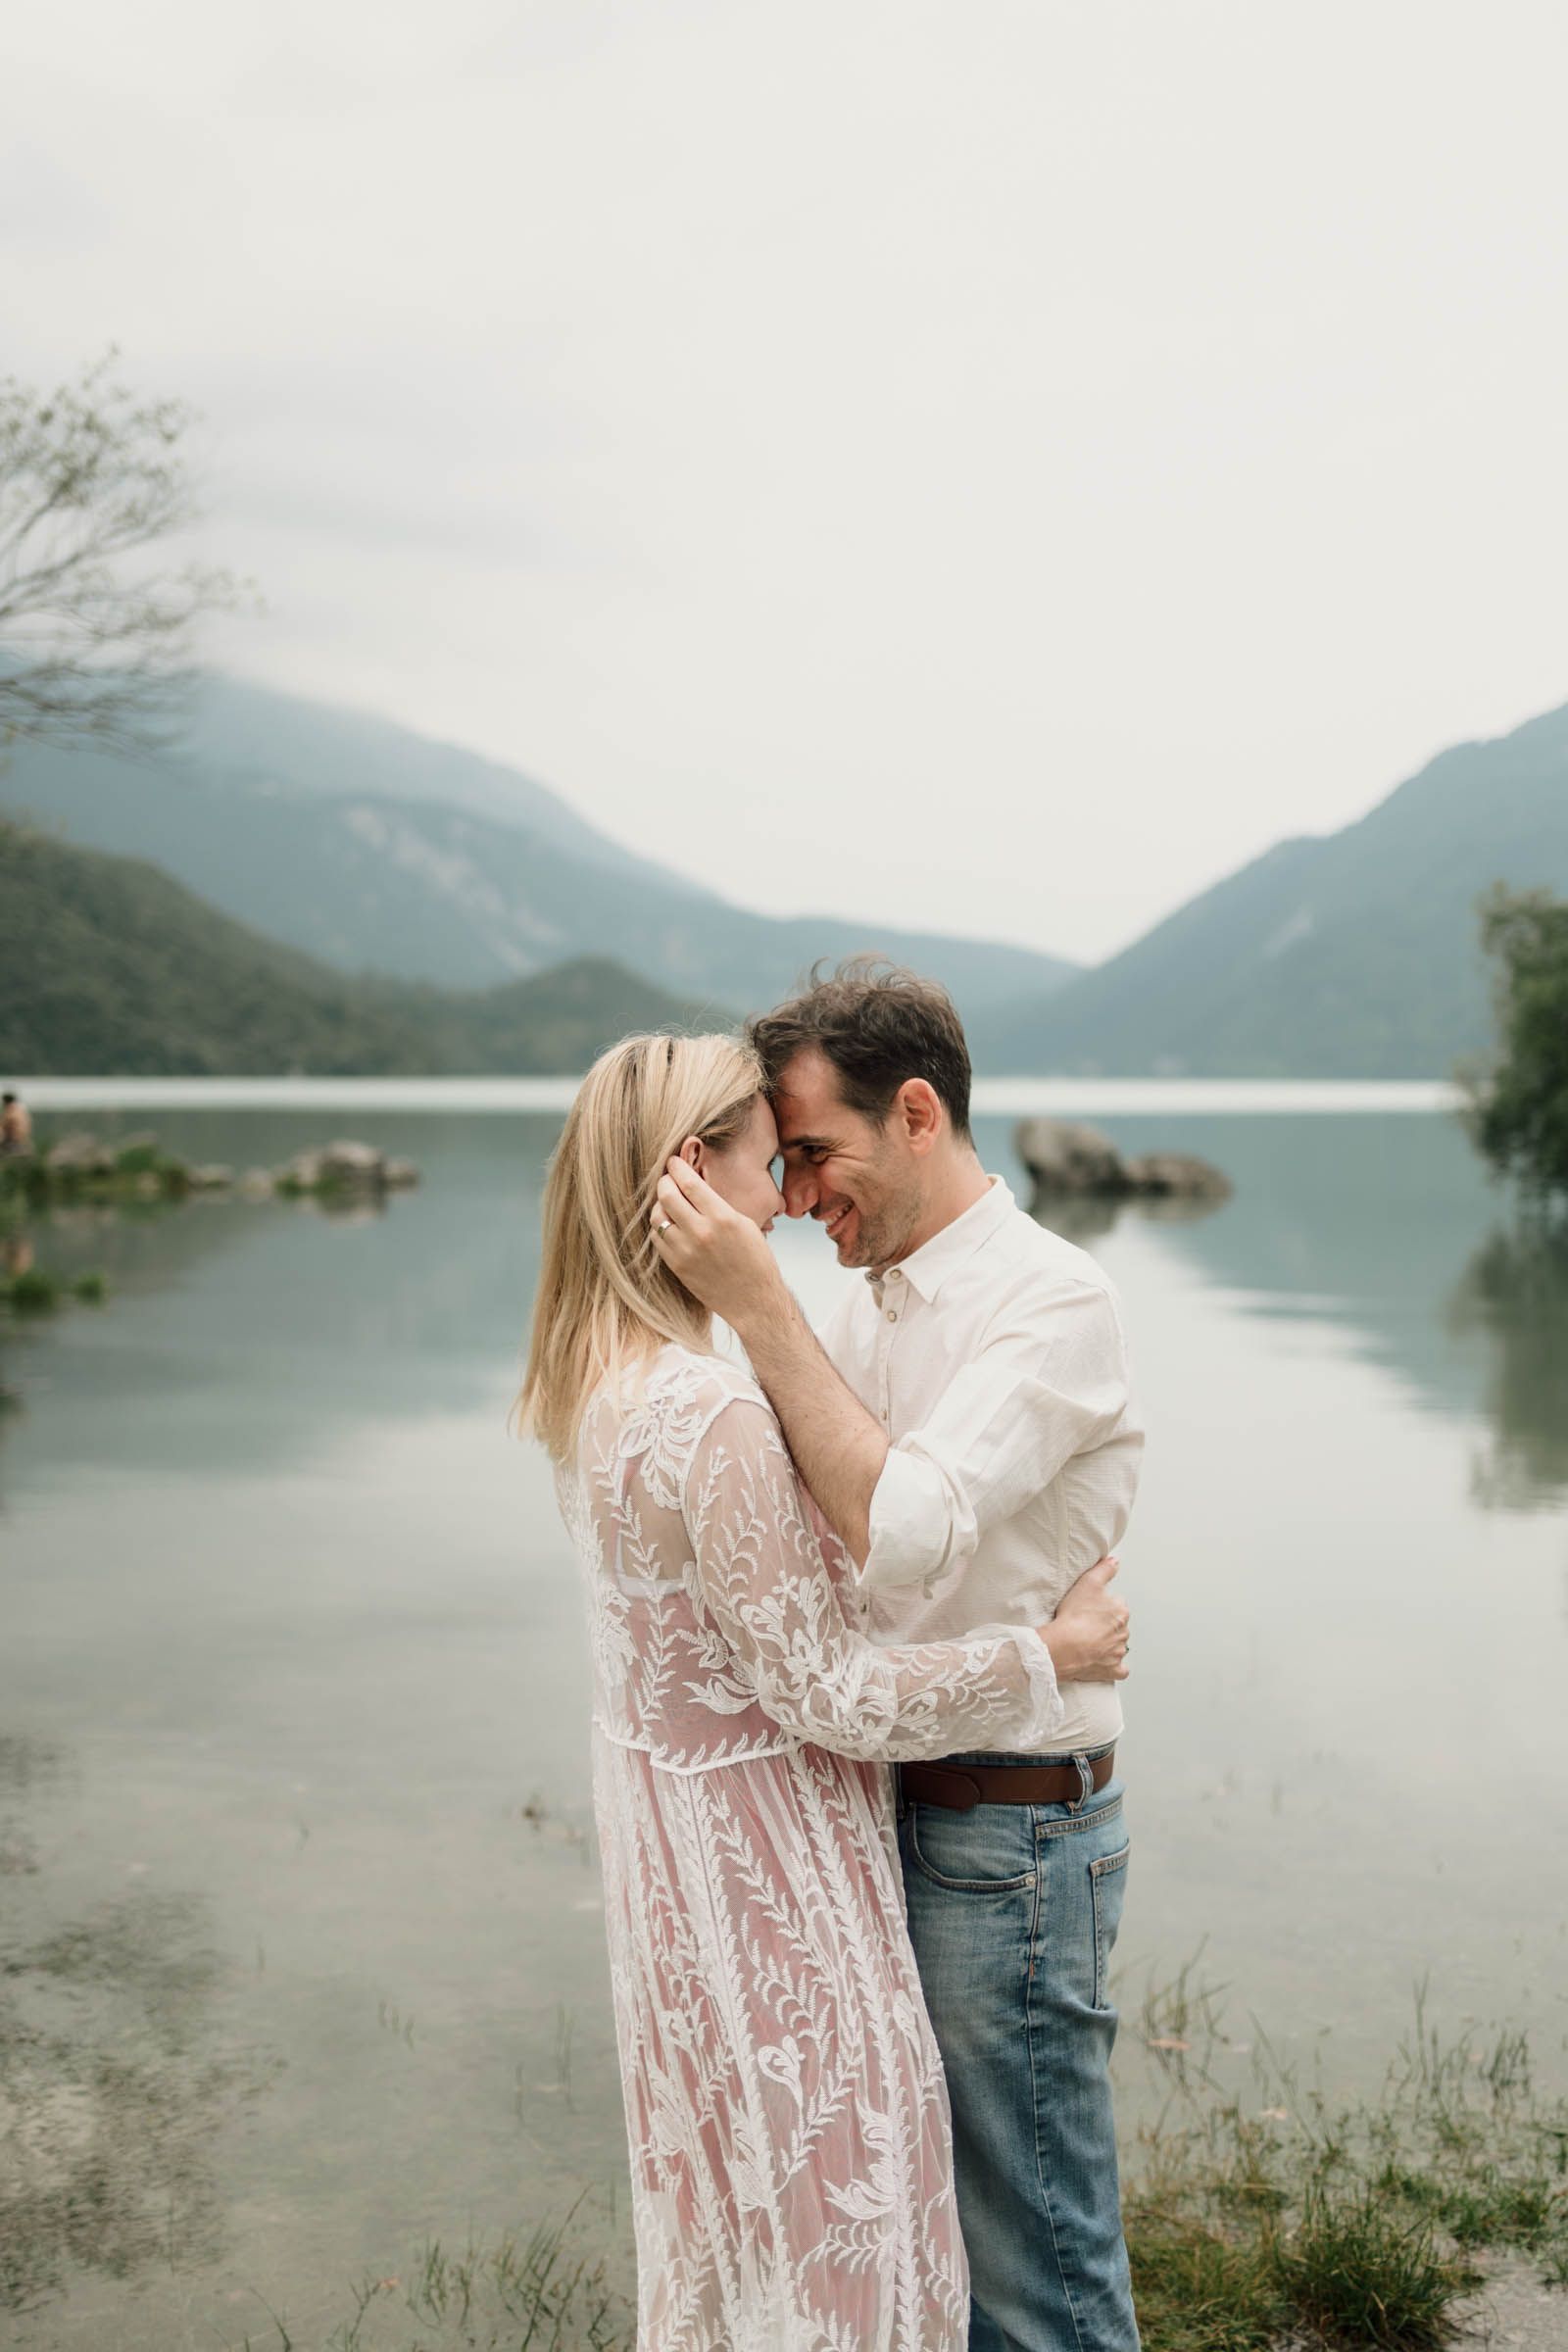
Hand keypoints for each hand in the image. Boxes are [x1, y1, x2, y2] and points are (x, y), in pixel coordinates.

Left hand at [651, 1155, 783, 1328]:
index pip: (689, 1182)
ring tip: (668, 1203)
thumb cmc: (755, 1260)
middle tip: (667, 1179)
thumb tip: (694, 1186)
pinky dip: (660, 1228)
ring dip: (660, 1205)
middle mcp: (701, 1232)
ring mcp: (685, 1251)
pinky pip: (658, 1239)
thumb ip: (717, 1205)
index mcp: (723, 1217)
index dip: (677, 1167)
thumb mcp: (744, 1224)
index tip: (673, 1161)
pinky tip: (670, 1225)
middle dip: (664, 1182)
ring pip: (657, 1217)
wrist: (754, 1300)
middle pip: (667, 1195)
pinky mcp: (677, 1266)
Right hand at [1038, 1556, 1129, 1683]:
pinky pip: (1120, 1670)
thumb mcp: (1088, 1583)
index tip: (1090, 1608)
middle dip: (1106, 1625)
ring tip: (1090, 1641)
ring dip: (1109, 1644)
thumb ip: (1104, 1569)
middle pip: (1117, 1626)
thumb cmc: (1075, 1616)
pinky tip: (1105, 1662)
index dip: (1102, 1606)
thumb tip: (1115, 1561)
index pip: (1117, 1605)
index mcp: (1121, 1612)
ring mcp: (1118, 1653)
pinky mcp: (1112, 1670)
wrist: (1064, 1646)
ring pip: (1118, 1646)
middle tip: (1087, 1624)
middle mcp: (1124, 1633)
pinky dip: (1115, 1667)